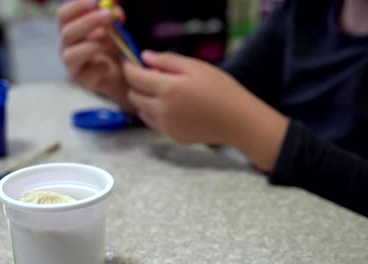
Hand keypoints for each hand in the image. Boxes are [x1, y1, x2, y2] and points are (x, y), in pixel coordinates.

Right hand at [58, 0, 134, 112]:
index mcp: (69, 29)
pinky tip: (108, 66)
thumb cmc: (113, 47)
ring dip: (93, 46)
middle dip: (89, 22)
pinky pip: (87, 73)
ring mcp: (72, 65)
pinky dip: (100, 67)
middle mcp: (66, 47)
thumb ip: (113, 18)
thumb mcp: (114, 29)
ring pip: (71, 55)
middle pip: (67, 32)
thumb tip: (115, 11)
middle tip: (109, 16)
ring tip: (111, 44)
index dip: (76, 7)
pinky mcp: (82, 81)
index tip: (95, 2)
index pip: (63, 15)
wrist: (121, 74)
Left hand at [123, 51, 288, 170]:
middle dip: (136, 84)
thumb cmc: (221, 89)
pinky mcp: (172, 136)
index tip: (129, 62)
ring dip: (144, 99)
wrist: (238, 121)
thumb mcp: (196, 67)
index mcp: (168, 89)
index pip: (135, 78)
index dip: (129, 68)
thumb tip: (144, 57)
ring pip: (141, 110)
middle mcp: (162, 110)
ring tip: (162, 91)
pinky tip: (172, 106)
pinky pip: (154, 122)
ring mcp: (166, 126)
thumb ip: (167, 61)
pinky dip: (155, 112)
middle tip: (149, 75)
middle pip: (133, 96)